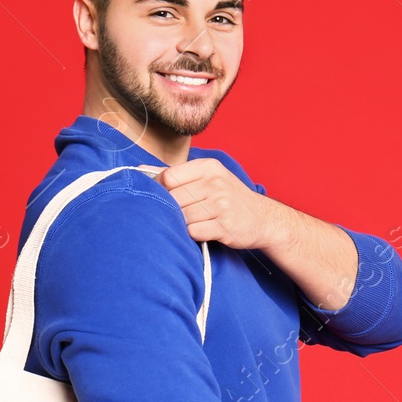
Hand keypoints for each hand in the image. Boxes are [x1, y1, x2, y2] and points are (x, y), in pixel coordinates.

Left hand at [154, 158, 289, 251]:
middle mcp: (216, 182)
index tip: (161, 199)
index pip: (169, 177)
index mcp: (208, 166)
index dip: (159, 191)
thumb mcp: (208, 178)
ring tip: (193, 223)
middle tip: (178, 215)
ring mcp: (222, 204)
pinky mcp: (225, 226)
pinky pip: (194, 232)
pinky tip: (202, 231)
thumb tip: (138, 169)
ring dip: (182, 224)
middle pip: (173, 199)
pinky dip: (193, 234)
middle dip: (171, 210)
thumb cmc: (228, 198)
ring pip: (182, 217)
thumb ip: (177, 175)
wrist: (262, 218)